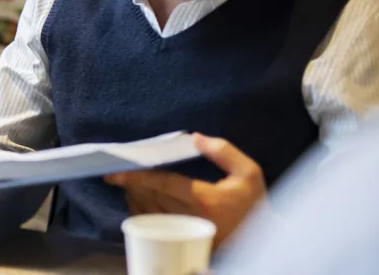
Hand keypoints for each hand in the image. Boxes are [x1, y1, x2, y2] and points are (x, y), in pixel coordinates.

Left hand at [105, 133, 265, 247]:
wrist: (262, 242)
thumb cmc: (253, 206)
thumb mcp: (249, 174)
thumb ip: (224, 152)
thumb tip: (196, 137)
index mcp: (205, 200)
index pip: (163, 185)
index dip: (138, 178)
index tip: (116, 173)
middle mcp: (191, 218)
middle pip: (151, 197)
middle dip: (131, 185)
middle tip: (116, 173)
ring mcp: (185, 232)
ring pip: (148, 212)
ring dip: (133, 197)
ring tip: (125, 184)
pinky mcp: (182, 240)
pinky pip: (153, 224)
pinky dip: (141, 211)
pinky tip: (137, 200)